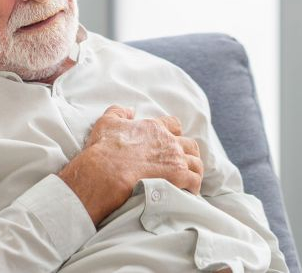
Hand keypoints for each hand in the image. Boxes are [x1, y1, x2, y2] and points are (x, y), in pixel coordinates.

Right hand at [57, 105, 203, 224]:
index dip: (174, 131)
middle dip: (189, 153)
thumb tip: (129, 110)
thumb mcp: (106, 122)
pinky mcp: (178, 177)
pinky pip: (195, 180)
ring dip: (194, 170)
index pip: (173, 124)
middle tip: (182, 162)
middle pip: (190, 144)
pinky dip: (194, 186)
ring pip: (196, 163)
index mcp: (153, 127)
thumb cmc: (105, 147)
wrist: (107, 171)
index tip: (172, 138)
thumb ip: (118, 112)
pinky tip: (189, 191)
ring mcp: (175, 159)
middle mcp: (168, 141)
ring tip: (189, 179)